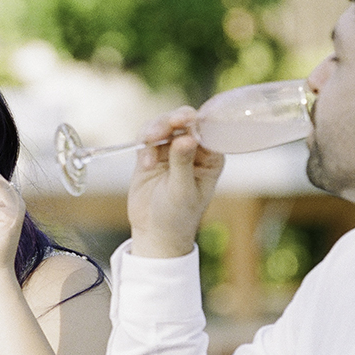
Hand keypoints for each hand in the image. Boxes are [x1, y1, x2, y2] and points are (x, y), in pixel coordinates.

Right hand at [128, 107, 224, 257]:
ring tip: (148, 143)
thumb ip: (183, 164)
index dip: (195, 121)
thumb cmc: (178, 216)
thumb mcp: (182, 191)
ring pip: (162, 125)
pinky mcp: (151, 153)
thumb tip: (186, 138)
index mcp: (210, 157)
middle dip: (170, 122)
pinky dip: (144, 145)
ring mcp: (171, 150)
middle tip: (160, 130)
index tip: (184, 121)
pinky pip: (146, 137)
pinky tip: (144, 163)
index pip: (206, 130)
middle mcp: (193, 149)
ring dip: (154, 131)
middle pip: (182, 121)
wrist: (155, 233)